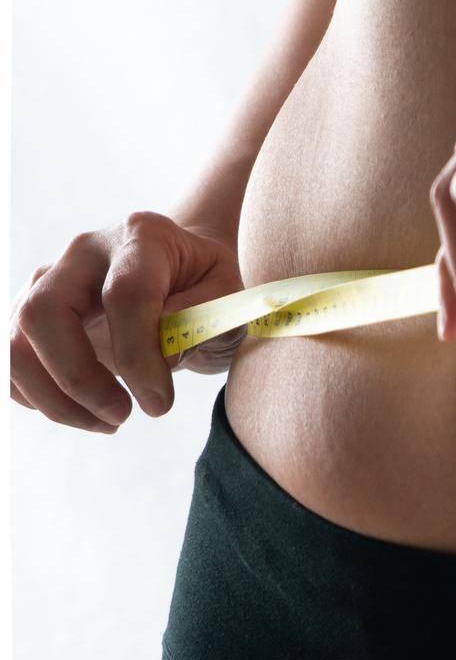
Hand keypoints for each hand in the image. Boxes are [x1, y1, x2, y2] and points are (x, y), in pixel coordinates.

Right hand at [10, 212, 244, 431]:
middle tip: (124, 415)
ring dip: (55, 398)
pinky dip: (37, 397)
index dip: (138, 356)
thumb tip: (161, 353)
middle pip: (45, 312)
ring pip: (15, 342)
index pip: (126, 294)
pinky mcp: (29, 312)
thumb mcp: (230, 297)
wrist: (182, 270)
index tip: (160, 404)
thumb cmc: (209, 287)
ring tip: (110, 422)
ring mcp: (48, 281)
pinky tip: (84, 412)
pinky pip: (10, 361)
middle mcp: (84, 252)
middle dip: (78, 378)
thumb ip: (205, 319)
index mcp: (142, 236)